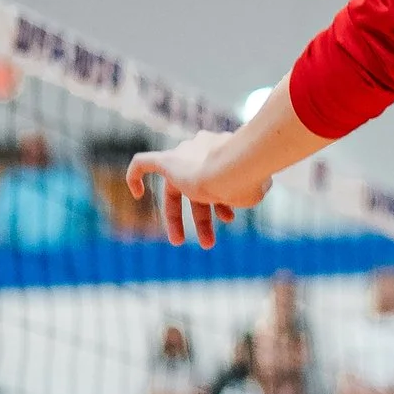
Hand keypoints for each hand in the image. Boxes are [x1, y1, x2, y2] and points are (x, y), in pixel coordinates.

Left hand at [128, 125, 273, 250]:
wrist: (236, 167)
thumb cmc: (249, 179)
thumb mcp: (256, 187)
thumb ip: (252, 186)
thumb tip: (258, 186)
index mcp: (225, 154)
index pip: (219, 178)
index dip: (221, 203)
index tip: (228, 218)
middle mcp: (203, 149)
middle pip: (197, 186)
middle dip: (203, 217)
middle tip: (207, 243)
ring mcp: (186, 154)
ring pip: (180, 188)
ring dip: (186, 218)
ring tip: (201, 244)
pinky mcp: (168, 159)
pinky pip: (144, 163)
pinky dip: (136, 176)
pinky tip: (135, 193)